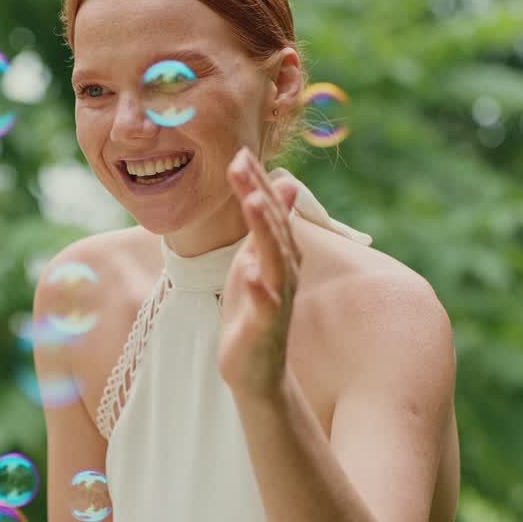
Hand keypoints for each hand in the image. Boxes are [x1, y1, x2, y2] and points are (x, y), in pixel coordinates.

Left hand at [216, 147, 303, 396]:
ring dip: (264, 229)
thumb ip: (267, 224)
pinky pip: (264, 304)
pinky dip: (258, 287)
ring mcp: (276, 298)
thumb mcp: (257, 260)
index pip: (267, 211)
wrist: (257, 369)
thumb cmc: (254, 311)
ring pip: (273, 259)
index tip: (239, 151)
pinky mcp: (264, 326)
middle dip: (257, 193)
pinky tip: (248, 271)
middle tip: (241, 160)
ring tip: (250, 201)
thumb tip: (282, 183)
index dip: (255, 182)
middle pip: (271, 226)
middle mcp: (283, 271)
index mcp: (278, 254)